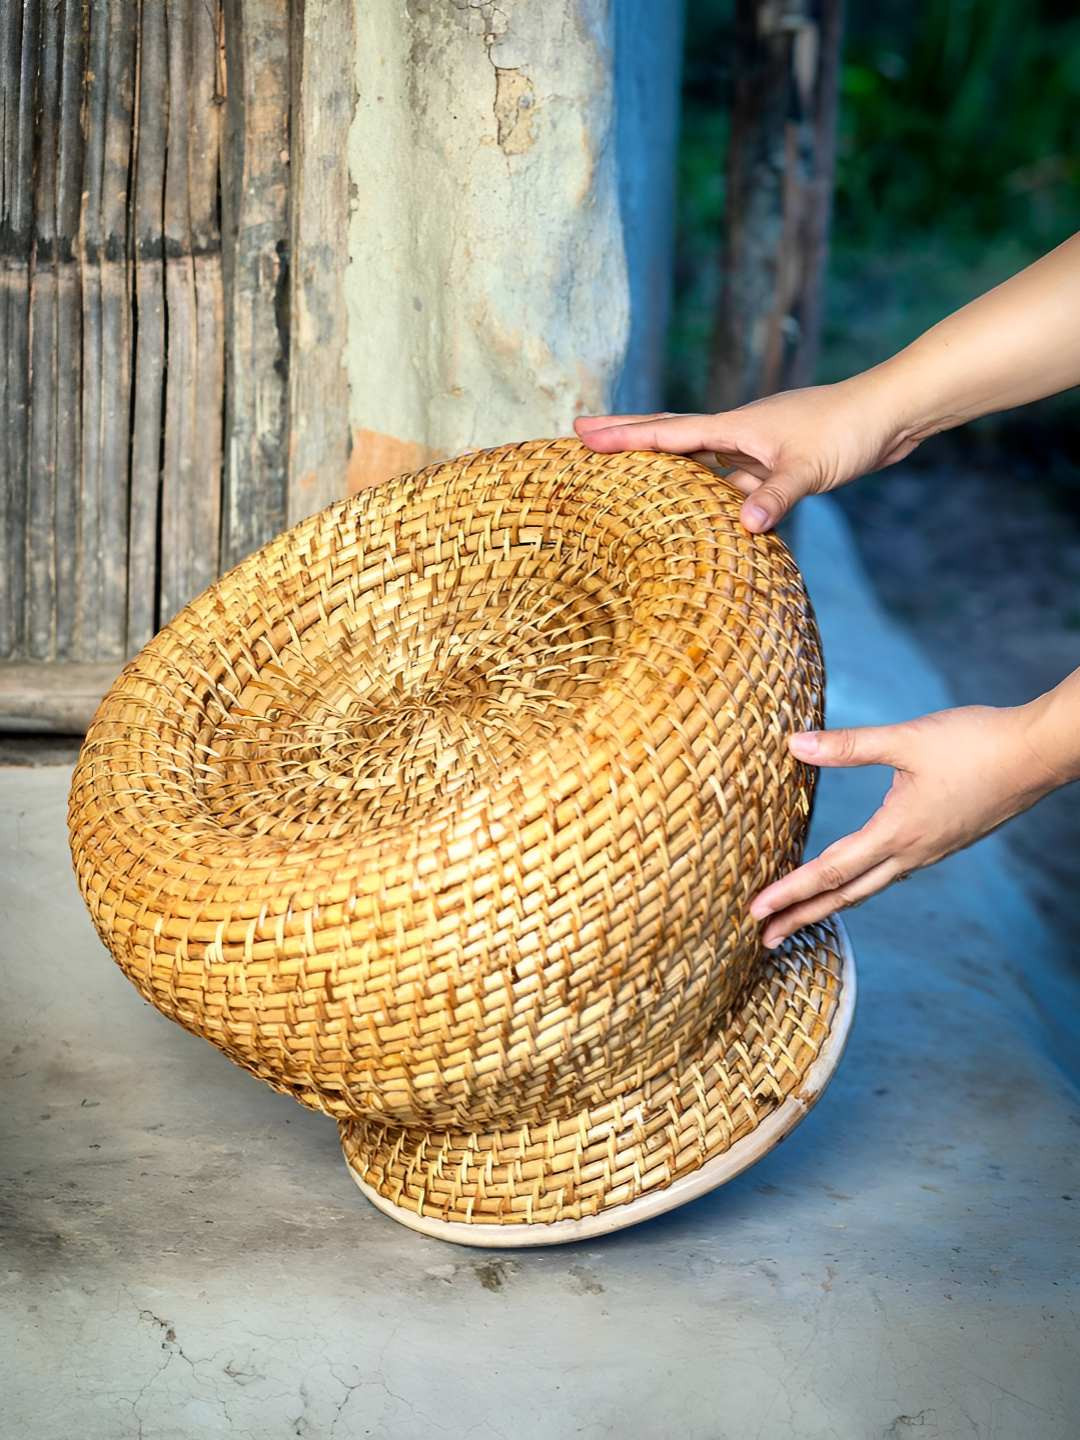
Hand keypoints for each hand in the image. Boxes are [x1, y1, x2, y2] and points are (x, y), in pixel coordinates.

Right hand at [576, 234, 1079, 533]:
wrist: (891, 413)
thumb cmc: (850, 431)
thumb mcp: (811, 467)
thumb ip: (776, 494)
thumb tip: (744, 525)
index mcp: (735, 427)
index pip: (667, 432)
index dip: (624, 437)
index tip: (580, 433)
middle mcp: (737, 433)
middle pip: (669, 433)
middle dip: (626, 434)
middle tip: (581, 431)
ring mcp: (753, 446)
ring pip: (694, 456)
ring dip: (659, 460)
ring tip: (623, 467)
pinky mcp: (773, 460)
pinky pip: (724, 476)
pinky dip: (703, 488)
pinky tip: (700, 507)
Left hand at [749, 701, 1072, 946]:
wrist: (1038, 754)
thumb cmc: (976, 743)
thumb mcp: (907, 740)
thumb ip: (849, 745)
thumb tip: (793, 743)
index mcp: (897, 833)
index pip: (829, 872)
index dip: (788, 892)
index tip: (754, 913)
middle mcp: (912, 853)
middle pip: (844, 895)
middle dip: (801, 917)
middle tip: (763, 939)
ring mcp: (930, 852)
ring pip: (869, 887)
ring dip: (830, 905)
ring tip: (800, 918)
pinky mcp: (943, 842)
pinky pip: (892, 874)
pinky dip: (861, 886)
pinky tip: (855, 879)